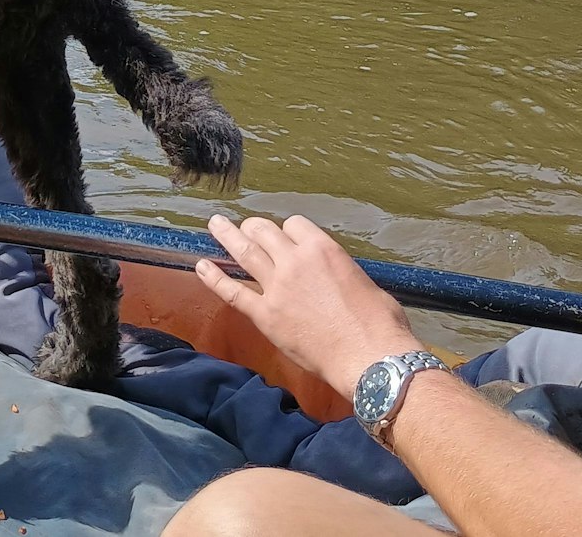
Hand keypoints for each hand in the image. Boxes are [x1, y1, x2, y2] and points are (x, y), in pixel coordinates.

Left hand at [197, 214, 421, 396]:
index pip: (295, 225)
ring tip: (215, 224)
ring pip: (245, 252)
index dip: (290, 230)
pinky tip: (202, 266)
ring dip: (227, 235)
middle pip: (264, 232)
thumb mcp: (363, 283)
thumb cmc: (379, 322)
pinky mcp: (265, 315)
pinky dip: (215, 278)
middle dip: (255, 228)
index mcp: (323, 249)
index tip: (288, 238)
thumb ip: (341, 274)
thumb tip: (336, 280)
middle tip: (247, 229)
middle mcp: (295, 261)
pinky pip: (233, 292)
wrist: (368, 356)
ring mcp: (276, 287)